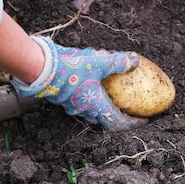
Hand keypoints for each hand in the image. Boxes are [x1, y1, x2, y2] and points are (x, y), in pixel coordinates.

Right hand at [12, 36, 146, 130]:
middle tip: (128, 107)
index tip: (143, 120)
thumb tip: (135, 60)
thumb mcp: (100, 62)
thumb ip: (118, 62)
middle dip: (117, 115)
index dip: (132, 124)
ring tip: (111, 94)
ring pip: (91, 111)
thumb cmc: (71, 68)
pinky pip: (81, 101)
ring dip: (102, 105)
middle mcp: (85, 110)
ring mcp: (72, 106)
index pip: (118, 123)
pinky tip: (92, 81)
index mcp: (97, 107)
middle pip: (105, 119)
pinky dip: (90, 96)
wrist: (40, 68)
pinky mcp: (63, 98)